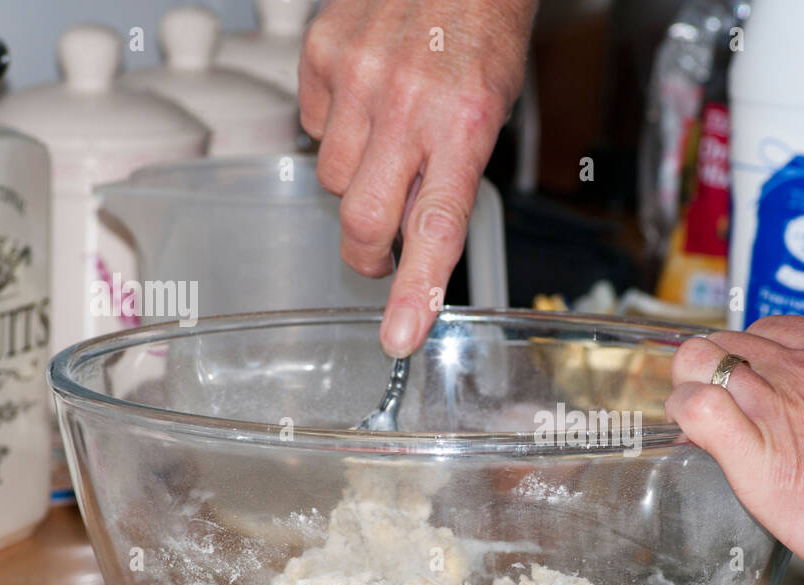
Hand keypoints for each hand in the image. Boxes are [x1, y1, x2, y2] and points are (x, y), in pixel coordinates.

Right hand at [300, 0, 535, 356]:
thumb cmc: (484, 31)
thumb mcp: (492, 112)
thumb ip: (451, 176)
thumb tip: (416, 238)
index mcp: (466, 124)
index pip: (436, 227)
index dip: (415, 289)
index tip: (400, 336)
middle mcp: (408, 104)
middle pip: (361, 218)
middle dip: (366, 250)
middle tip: (378, 252)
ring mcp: (358, 77)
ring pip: (331, 175)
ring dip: (354, 177)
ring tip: (386, 138)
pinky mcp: (321, 52)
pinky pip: (311, 121)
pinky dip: (335, 122)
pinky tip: (365, 95)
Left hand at [664, 316, 803, 584]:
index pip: (771, 331)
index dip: (749, 363)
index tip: (747, 393)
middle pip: (726, 341)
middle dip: (712, 375)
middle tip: (717, 418)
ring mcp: (784, 404)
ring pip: (697, 361)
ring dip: (690, 393)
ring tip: (702, 435)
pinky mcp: (761, 456)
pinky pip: (694, 409)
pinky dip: (683, 421)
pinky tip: (695, 448)